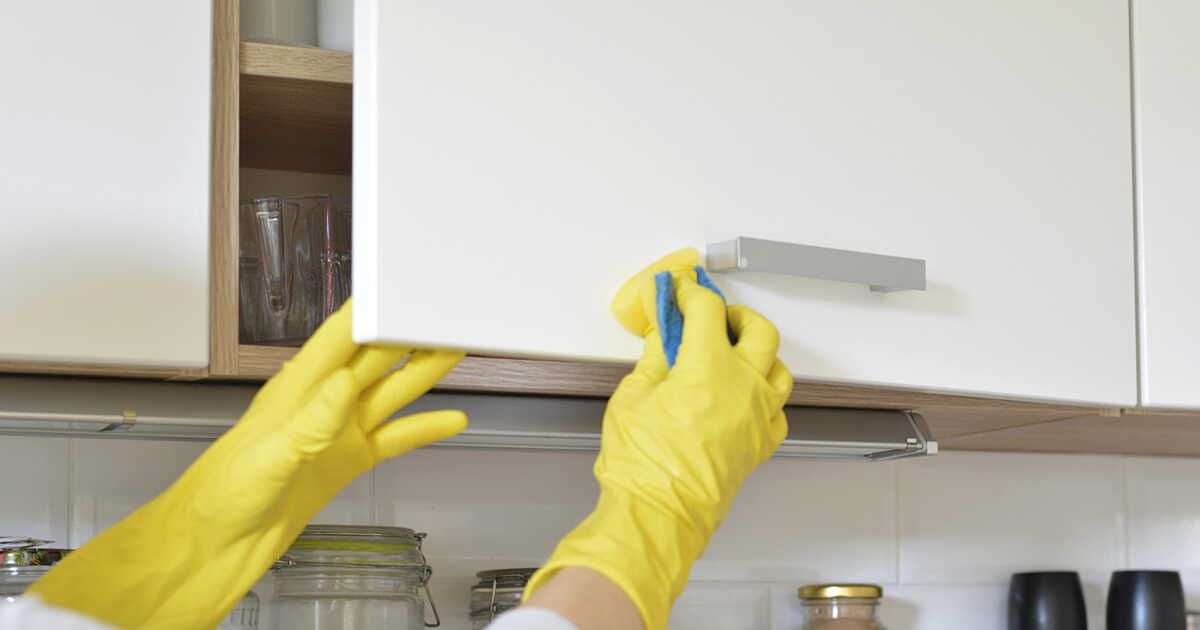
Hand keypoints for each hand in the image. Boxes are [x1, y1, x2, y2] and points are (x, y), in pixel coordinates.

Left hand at [31, 300, 465, 629]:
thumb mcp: (269, 455)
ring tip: (457, 349)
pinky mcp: (349, 462)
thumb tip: (345, 382)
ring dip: (423, 373)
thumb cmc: (223, 494)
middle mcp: (322, 403)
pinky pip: (395, 439)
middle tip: (445, 314)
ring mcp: (338, 432)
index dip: (371, 310)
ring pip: (391, 393)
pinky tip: (451, 420)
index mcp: (297, 388)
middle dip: (409, 334)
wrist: (216, 548)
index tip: (401, 287)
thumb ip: (312, 421)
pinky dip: (424, 429)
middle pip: (375, 359)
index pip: (340, 337)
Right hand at [525, 250, 791, 629]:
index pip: (707, 311)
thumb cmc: (643, 464)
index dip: (690, 293)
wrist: (658, 515)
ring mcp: (757, 417)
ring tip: (735, 352)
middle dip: (737, 314)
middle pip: (760, 330)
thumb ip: (653, 359)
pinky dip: (766, 396)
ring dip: (760, 353)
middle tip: (713, 315)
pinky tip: (746, 396)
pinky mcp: (759, 444)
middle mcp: (744, 386)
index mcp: (709, 366)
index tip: (680, 290)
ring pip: (779, 369)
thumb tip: (662, 336)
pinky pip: (778, 411)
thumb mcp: (633, 396)